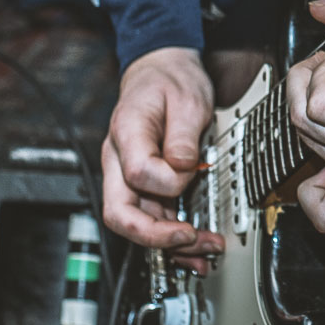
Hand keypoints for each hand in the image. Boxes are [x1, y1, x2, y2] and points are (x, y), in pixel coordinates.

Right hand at [103, 47, 225, 271]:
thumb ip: (183, 136)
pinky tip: (193, 249)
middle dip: (156, 235)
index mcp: (126, 134)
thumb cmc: (169, 81)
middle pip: (120, 214)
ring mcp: (128, 177)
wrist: (160, 72)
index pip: (138, 174)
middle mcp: (119, 161)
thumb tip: (185, 167)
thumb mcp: (187, 99)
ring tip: (205, 251)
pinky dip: (172, 239)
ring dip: (170, 245)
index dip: (170, 181)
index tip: (194, 172)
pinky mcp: (144, 186)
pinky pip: (152, 219)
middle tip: (190, 238)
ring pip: (137, 224)